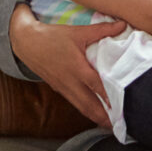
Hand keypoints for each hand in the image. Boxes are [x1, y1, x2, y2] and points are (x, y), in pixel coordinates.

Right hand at [6, 5, 124, 128]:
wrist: (27, 43)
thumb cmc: (53, 37)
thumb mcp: (78, 31)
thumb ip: (102, 30)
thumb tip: (123, 25)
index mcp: (77, 68)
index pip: (97, 86)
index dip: (111, 97)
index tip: (125, 106)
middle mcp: (71, 82)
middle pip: (90, 106)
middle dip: (105, 118)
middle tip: (122, 125)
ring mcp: (64, 88)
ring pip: (82, 108)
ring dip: (97, 118)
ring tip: (112, 126)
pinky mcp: (60, 90)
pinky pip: (76, 104)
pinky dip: (87, 111)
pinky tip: (97, 114)